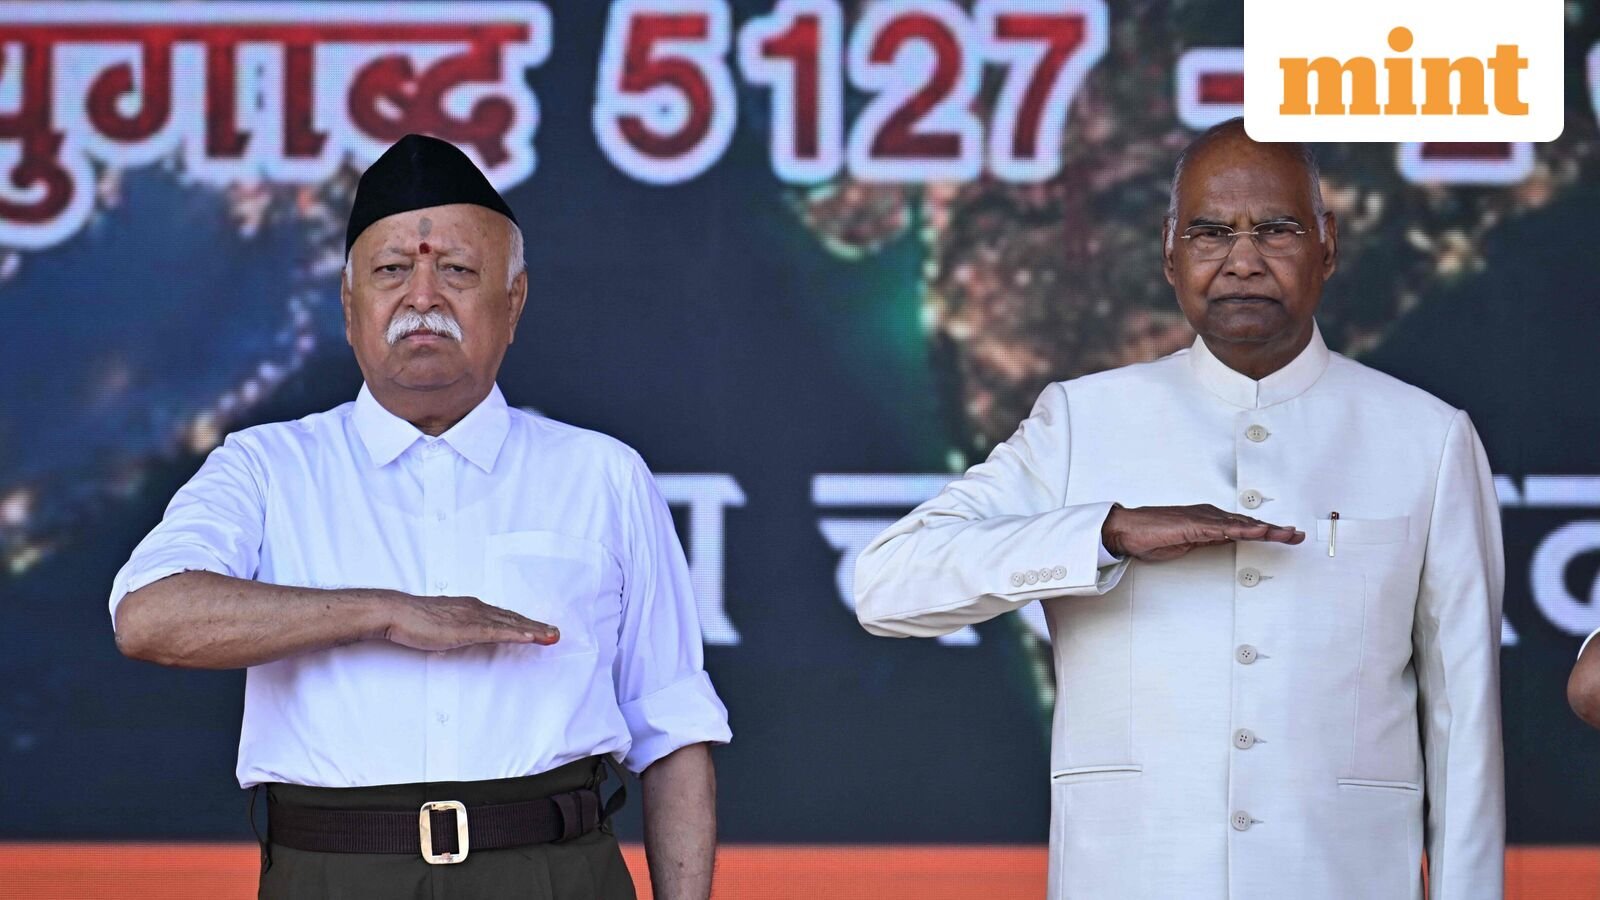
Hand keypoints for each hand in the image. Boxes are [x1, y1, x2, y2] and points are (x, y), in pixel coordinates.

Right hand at [378, 592, 559, 651]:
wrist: (397, 612)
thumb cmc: (414, 619)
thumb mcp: (442, 624)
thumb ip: (457, 627)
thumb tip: (465, 634)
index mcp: (471, 608)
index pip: (503, 616)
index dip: (524, 622)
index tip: (540, 629)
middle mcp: (477, 608)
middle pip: (512, 618)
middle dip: (536, 626)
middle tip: (555, 633)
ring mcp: (473, 617)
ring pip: (510, 623)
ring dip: (533, 630)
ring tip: (551, 636)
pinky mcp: (467, 628)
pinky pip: (497, 631)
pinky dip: (517, 633)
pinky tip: (531, 637)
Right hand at [1102, 503, 1304, 561]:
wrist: (1128, 530)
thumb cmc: (1152, 536)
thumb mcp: (1188, 543)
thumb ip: (1208, 541)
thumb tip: (1227, 542)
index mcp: (1209, 521)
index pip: (1244, 527)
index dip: (1267, 532)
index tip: (1287, 536)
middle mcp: (1210, 516)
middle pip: (1249, 524)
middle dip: (1275, 530)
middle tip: (1298, 535)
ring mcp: (1203, 519)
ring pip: (1242, 525)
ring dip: (1266, 530)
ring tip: (1287, 534)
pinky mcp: (1194, 525)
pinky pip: (1224, 529)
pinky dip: (1244, 531)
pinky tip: (1258, 533)